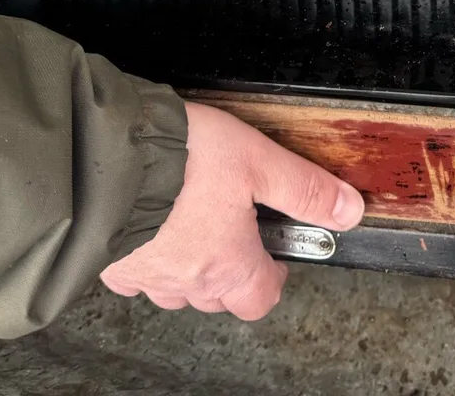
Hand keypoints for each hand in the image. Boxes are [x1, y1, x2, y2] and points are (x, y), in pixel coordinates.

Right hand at [101, 101, 365, 318]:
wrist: (106, 155)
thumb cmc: (181, 159)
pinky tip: (153, 219)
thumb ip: (304, 189)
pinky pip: (137, 271)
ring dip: (190, 262)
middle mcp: (186, 281)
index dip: (273, 277)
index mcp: (227, 264)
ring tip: (194, 215)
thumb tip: (348, 210)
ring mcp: (145, 276)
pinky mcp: (110, 261)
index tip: (274, 251)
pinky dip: (150, 252)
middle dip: (232, 268)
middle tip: (236, 225)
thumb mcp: (259, 160)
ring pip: (177, 286)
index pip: (260, 299)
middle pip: (219, 296)